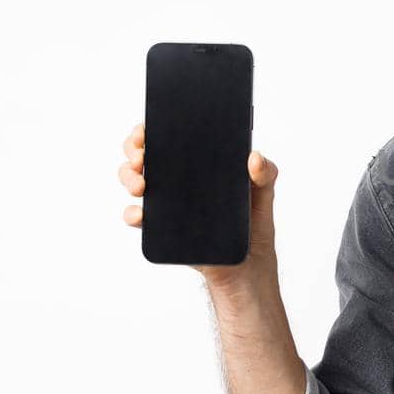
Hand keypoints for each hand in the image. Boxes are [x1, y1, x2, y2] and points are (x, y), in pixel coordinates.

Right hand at [117, 120, 281, 289]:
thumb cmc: (253, 222)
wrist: (248, 264)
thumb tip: (254, 157)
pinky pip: (137, 218)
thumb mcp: (264, 192)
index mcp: (198, 162)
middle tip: (141, 156)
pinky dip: (132, 214)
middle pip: (143, 155)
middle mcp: (177, 179)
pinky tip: (140, 214)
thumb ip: (266, 172)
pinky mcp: (162, 229)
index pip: (169, 137)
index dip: (151, 129)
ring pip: (134, 181)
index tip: (147, 130)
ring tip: (141, 184)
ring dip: (128, 177)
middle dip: (134, 150)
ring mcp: (166, 203)